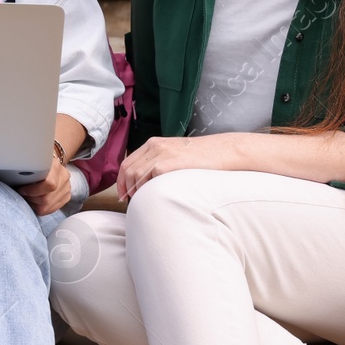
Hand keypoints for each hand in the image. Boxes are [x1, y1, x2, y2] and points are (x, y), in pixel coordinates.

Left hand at [19, 157, 72, 215]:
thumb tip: (14, 180)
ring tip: (29, 197)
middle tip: (23, 195)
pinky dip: (41, 207)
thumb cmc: (37, 162)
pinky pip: (52, 209)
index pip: (49, 185)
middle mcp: (64, 177)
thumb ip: (27, 169)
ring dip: (35, 205)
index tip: (21, 189)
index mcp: (55, 166)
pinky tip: (36, 201)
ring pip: (48, 207)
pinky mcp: (66, 197)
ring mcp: (67, 188)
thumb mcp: (32, 161)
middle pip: (46, 199)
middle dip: (31, 199)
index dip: (32, 190)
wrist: (50, 162)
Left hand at [115, 134, 237, 199]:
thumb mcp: (175, 153)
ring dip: (135, 190)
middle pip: (128, 169)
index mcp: (154, 143)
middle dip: (125, 187)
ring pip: (135, 175)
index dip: (121, 180)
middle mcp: (154, 146)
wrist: (223, 151)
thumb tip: (145, 181)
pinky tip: (151, 196)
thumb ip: (159, 161)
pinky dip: (145, 189)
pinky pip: (147, 178)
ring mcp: (161, 154)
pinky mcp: (167, 164)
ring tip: (142, 200)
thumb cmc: (202, 157)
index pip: (128, 162)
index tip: (123, 193)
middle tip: (129, 201)